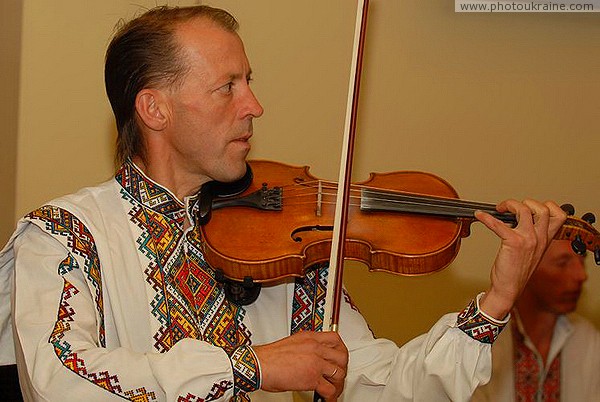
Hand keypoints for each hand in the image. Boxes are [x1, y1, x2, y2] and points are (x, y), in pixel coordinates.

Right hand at [253, 331, 347, 399]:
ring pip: (339, 373)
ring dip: (337, 383)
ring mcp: (315, 362)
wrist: (260, 364)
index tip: (339, 356)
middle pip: (342, 356)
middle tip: (337, 374)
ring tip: (333, 389)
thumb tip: (311, 356)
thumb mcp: (292, 343)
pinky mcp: (312, 378)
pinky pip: (329, 389)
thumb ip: (306, 347)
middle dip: (342, 367)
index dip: (340, 349)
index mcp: (310, 337)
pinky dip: (330, 396)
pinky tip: (326, 398)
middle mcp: (315, 348)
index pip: (335, 339)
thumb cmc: (269, 356)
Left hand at [475, 199, 565, 319]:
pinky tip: (479, 215)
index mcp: (546, 239)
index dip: (547, 206)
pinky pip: (499, 224)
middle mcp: (540, 238)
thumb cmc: (516, 271)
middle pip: (543, 208)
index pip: (559, 215)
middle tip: (510, 207)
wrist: (509, 289)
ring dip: (509, 204)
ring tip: (498, 209)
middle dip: (525, 202)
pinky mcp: (513, 243)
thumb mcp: (531, 251)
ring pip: (524, 210)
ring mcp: (528, 240)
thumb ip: (532, 236)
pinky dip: (486, 218)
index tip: (530, 207)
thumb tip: (518, 219)